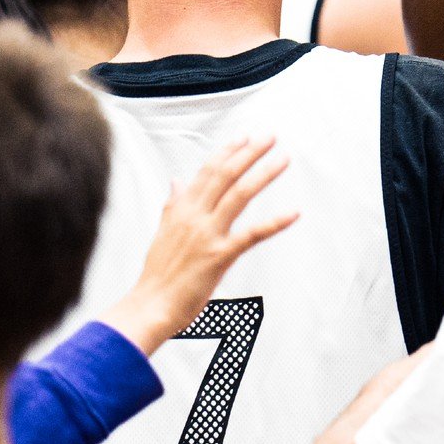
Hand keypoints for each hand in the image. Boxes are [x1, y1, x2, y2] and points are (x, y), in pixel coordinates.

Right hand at [101, 136, 297, 354]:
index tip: (244, 137)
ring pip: (239, 195)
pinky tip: (293, 213)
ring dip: (264, 174)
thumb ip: (172, 205)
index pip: (207, 172)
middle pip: (225, 175)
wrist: (150, 306)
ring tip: (283, 160)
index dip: (227, 152)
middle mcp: (194, 217)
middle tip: (270, 137)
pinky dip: (275, 223)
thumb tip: (176, 181)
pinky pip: (252, 235)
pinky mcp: (220, 256)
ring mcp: (208, 235)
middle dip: (249, 153)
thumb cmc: (157, 275)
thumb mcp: (162, 232)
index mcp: (181, 210)